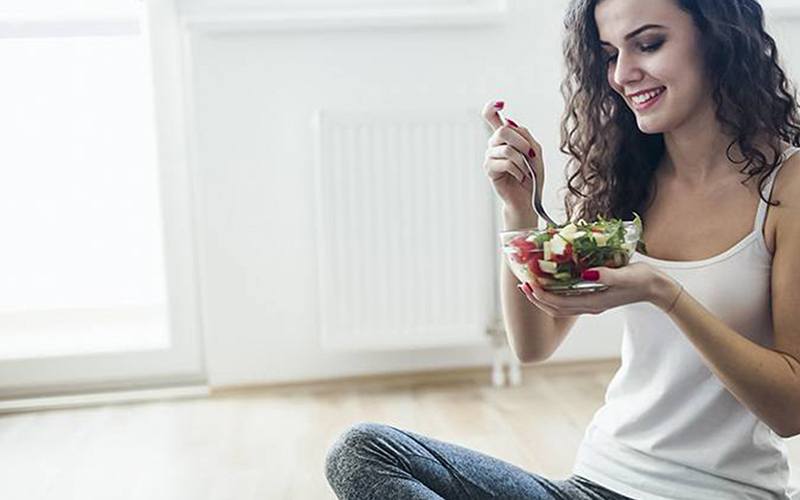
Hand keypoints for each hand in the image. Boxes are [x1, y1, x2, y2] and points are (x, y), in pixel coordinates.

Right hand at [480, 100, 543, 213]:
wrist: (529, 198)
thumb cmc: (533, 175)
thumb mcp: (535, 152)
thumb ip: (525, 136)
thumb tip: (509, 122)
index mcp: (504, 137)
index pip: (491, 117)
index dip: (492, 107)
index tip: (500, 103)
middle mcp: (494, 144)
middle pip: (503, 130)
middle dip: (522, 142)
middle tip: (531, 155)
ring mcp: (490, 156)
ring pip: (507, 149)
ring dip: (522, 161)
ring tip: (526, 171)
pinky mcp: (489, 169)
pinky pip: (506, 163)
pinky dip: (518, 170)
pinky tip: (520, 177)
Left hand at [517, 263, 676, 316]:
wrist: (657, 288)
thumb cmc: (642, 279)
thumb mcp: (626, 275)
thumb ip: (607, 275)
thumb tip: (586, 274)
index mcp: (593, 302)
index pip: (559, 304)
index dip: (541, 296)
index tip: (529, 284)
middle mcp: (589, 306)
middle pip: (555, 308)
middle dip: (536, 298)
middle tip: (523, 285)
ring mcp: (591, 303)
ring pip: (560, 307)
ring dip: (543, 298)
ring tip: (530, 285)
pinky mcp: (594, 298)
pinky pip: (568, 300)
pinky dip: (555, 294)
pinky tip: (551, 283)